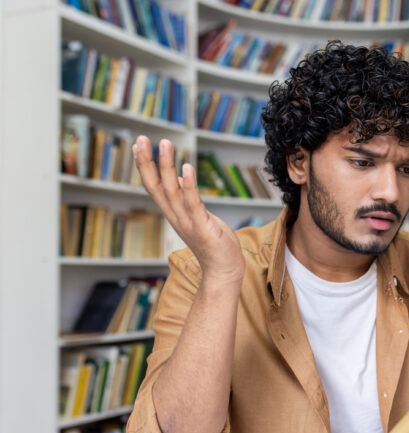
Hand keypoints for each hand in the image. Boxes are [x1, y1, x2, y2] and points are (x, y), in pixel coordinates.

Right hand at [133, 136, 244, 282]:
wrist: (223, 270)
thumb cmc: (213, 242)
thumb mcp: (196, 215)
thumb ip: (185, 198)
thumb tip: (175, 176)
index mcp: (173, 213)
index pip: (153, 187)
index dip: (144, 167)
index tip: (138, 145)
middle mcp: (176, 217)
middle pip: (155, 186)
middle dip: (148, 162)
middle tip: (142, 138)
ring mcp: (188, 222)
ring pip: (171, 191)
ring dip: (166, 166)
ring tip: (165, 143)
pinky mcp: (203, 227)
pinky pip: (193, 203)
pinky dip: (188, 185)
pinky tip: (186, 167)